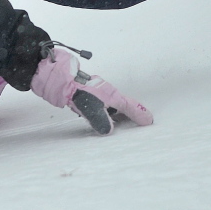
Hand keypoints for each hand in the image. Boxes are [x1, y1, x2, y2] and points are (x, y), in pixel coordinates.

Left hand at [31, 48, 152, 134]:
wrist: (61, 79)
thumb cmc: (77, 92)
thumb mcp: (91, 109)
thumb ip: (102, 121)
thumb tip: (109, 131)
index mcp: (113, 96)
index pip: (130, 107)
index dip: (140, 115)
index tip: (149, 121)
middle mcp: (109, 93)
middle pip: (124, 105)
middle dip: (131, 114)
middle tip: (138, 123)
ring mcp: (99, 92)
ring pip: (113, 104)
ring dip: (118, 113)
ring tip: (121, 123)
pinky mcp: (90, 92)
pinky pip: (103, 104)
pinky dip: (107, 111)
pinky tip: (101, 116)